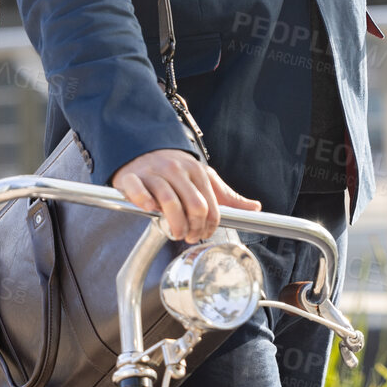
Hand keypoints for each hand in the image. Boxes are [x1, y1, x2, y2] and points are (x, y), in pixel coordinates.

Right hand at [111, 148, 260, 241]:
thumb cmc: (176, 170)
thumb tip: (254, 208)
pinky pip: (137, 190)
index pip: (209, 205)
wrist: (145, 150)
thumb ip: (228, 196)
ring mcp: (154, 173)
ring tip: (175, 232)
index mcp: (197, 172)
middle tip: (189, 236)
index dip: (209, 225)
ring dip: (174, 223)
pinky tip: (149, 209)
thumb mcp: (204, 179)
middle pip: (193, 205)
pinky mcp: (132, 177)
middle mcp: (177, 171)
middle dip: (193, 227)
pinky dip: (143, 201)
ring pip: (168, 201)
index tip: (204, 233)